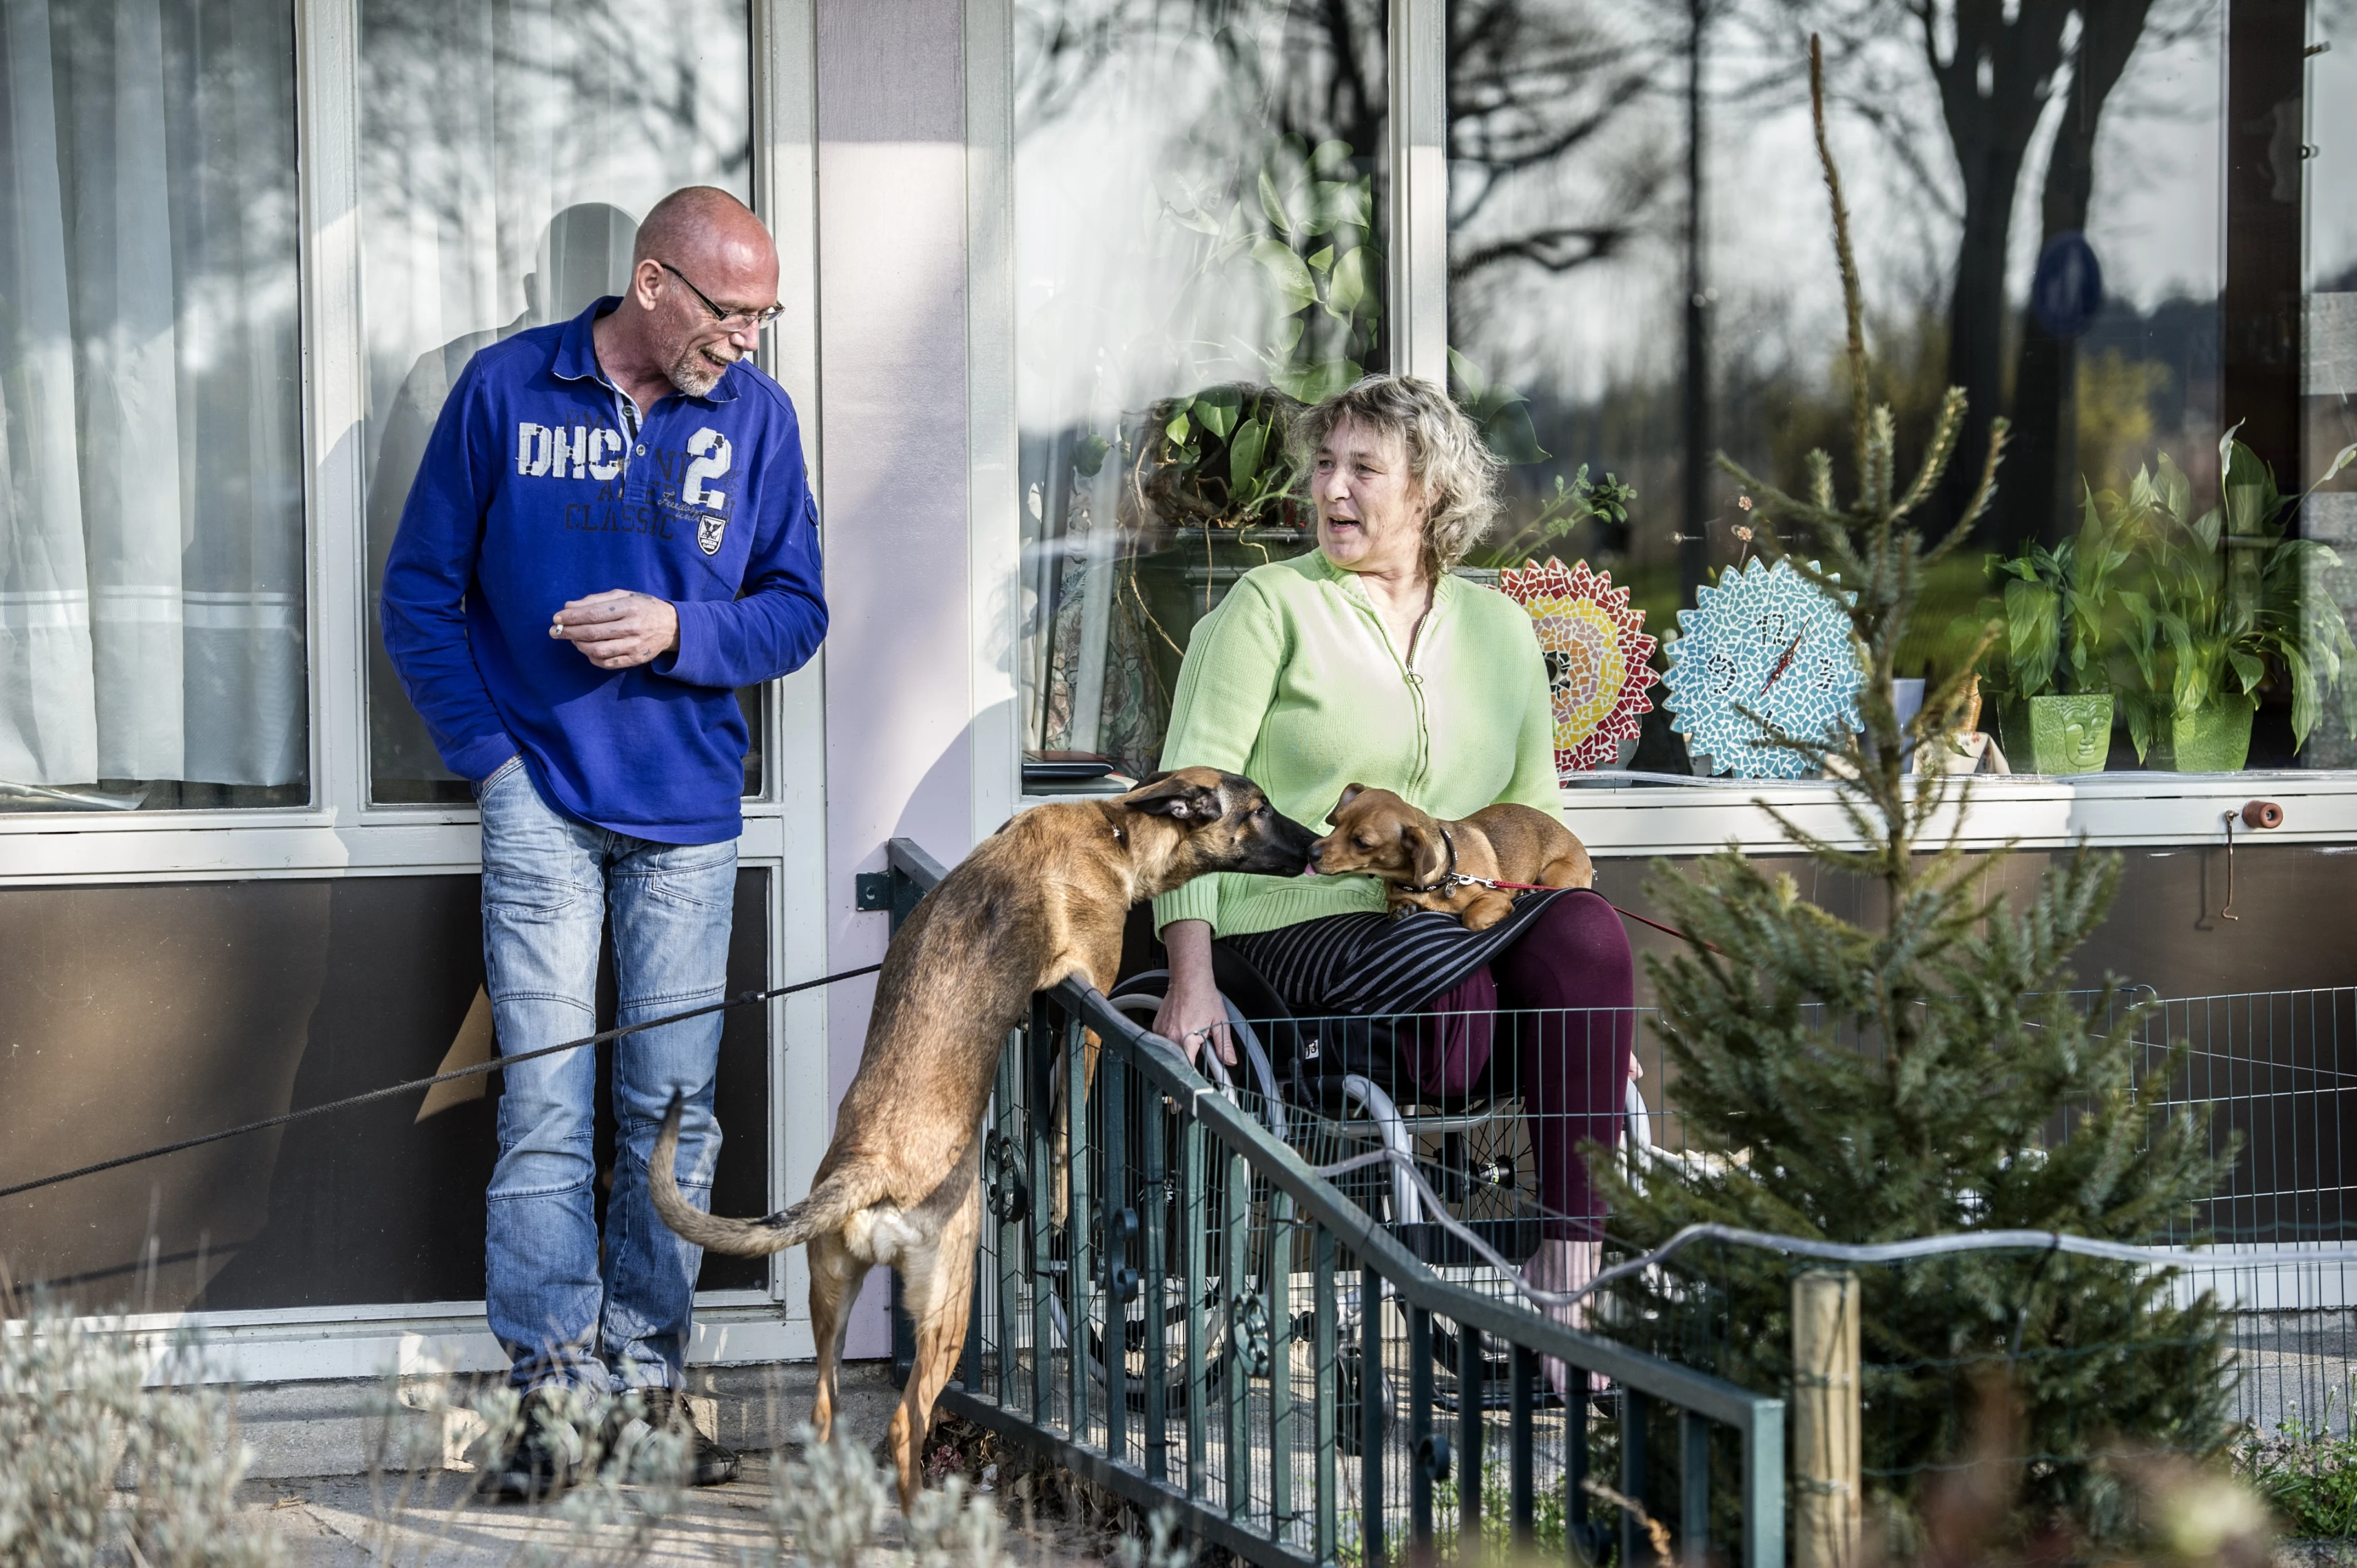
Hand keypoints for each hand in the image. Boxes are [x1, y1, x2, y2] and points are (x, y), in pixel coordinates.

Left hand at [550, 590, 678, 668]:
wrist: (671, 626)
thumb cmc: (642, 607)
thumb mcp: (623, 595)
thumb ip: (596, 599)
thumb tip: (569, 606)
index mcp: (630, 607)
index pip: (594, 613)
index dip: (572, 617)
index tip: (557, 617)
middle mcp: (633, 627)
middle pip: (593, 632)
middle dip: (569, 632)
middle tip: (554, 631)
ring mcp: (634, 646)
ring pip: (598, 650)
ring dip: (579, 645)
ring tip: (572, 640)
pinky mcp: (635, 660)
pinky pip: (607, 663)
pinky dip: (591, 657)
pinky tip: (587, 649)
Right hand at [1152, 976, 1234, 1068]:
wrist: (1189, 980)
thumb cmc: (1204, 997)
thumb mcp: (1220, 1022)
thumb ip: (1224, 1045)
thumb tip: (1230, 1061)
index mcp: (1187, 1039)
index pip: (1187, 1068)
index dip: (1193, 1074)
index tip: (1196, 1077)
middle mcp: (1170, 1037)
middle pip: (1178, 1060)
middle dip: (1188, 1058)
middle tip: (1197, 1044)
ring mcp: (1161, 1032)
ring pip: (1170, 1051)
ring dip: (1180, 1048)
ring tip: (1189, 1031)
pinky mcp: (1156, 1027)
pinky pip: (1163, 1041)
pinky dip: (1172, 1040)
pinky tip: (1181, 1028)